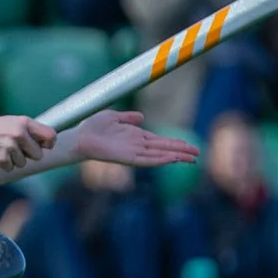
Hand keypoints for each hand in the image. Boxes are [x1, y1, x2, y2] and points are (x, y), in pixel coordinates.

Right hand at [0, 114, 54, 170]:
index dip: (49, 144)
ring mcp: (10, 147)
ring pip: (23, 163)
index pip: (50, 135)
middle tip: (14, 148)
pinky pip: (10, 168)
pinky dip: (3, 165)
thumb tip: (48, 142)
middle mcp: (19, 134)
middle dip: (28, 155)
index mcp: (24, 122)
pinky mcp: (2, 159)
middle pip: (38, 155)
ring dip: (13, 160)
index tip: (44, 147)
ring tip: (1, 149)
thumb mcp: (11, 122)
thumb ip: (28, 130)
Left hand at [70, 109, 196, 168]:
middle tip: (198, 154)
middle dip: (181, 152)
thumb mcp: (114, 117)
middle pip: (164, 149)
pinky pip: (147, 160)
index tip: (188, 145)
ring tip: (191, 158)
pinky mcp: (127, 158)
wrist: (80, 136)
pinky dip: (160, 159)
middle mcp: (137, 146)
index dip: (175, 143)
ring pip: (159, 156)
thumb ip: (128, 118)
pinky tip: (172, 159)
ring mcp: (133, 153)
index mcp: (136, 137)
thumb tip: (141, 117)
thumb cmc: (93, 127)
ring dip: (175, 157)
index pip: (160, 141)